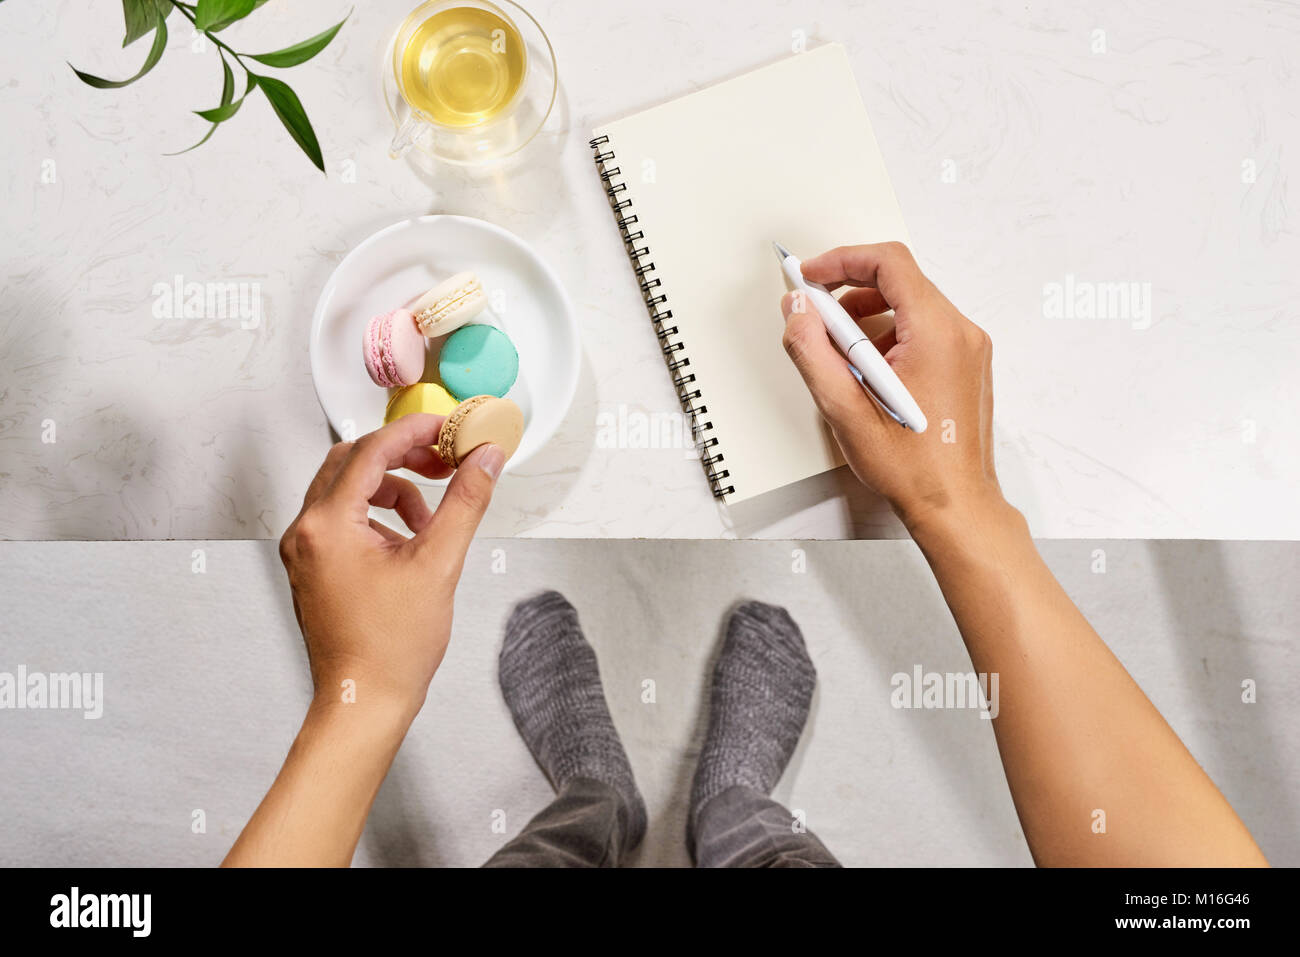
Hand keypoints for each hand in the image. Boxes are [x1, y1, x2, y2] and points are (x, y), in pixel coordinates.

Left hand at [278, 413, 502, 718]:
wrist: (365, 701)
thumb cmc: (390, 649)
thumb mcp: (439, 564)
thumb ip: (465, 501)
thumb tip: (484, 460)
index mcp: (327, 525)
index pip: (370, 450)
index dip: (414, 431)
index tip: (447, 428)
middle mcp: (306, 532)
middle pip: (351, 462)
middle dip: (401, 455)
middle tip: (443, 459)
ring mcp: (305, 552)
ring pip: (346, 490)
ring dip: (392, 488)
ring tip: (429, 515)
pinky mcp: (314, 569)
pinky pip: (343, 520)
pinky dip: (378, 515)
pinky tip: (409, 540)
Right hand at [781, 242, 1003, 530]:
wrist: (955, 506)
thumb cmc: (913, 468)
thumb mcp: (844, 409)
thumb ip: (813, 352)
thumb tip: (797, 311)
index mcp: (937, 333)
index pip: (889, 263)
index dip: (842, 260)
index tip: (811, 276)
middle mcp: (961, 333)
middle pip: (901, 280)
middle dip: (850, 290)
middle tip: (814, 315)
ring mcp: (968, 349)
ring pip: (911, 305)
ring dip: (867, 316)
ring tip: (837, 353)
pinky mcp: (966, 365)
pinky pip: (924, 329)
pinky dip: (889, 335)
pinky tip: (866, 371)